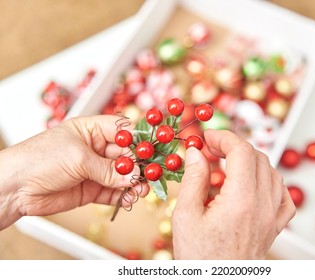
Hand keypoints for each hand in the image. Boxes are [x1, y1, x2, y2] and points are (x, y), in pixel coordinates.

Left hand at [0, 115, 148, 229]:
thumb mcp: (78, 158)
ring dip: (134, 182)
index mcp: (91, 131)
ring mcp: (94, 170)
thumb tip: (133, 176)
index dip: (138, 139)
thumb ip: (107, 169)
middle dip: (139, 165)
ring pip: (122, 175)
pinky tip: (130, 198)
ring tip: (142, 189)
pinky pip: (114, 192)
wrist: (14, 188)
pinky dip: (124, 195)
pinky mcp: (92, 189)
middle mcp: (95, 149)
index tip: (153, 149)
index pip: (122, 130)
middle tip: (151, 174)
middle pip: (126, 155)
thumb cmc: (39, 159)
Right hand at [172, 129, 295, 258]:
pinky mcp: (275, 227)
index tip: (206, 138)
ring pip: (272, 171)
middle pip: (257, 157)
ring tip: (228, 166)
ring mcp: (273, 217)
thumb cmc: (200, 258)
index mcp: (241, 200)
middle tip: (211, 150)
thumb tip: (196, 152)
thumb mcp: (186, 216)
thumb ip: (193, 179)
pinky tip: (254, 184)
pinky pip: (284, 195)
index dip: (223, 137)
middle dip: (233, 146)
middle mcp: (263, 206)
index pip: (241, 151)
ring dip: (250, 161)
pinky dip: (270, 181)